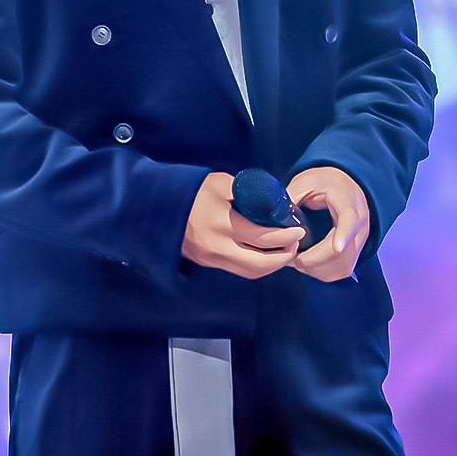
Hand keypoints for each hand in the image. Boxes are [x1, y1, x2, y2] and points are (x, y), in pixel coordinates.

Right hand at [182, 172, 305, 279]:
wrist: (158, 204)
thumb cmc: (192, 189)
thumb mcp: (222, 182)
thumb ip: (248, 192)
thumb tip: (274, 201)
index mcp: (221, 224)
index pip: (262, 238)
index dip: (286, 236)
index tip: (299, 230)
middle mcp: (216, 247)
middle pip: (258, 265)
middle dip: (282, 257)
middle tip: (294, 245)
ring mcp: (210, 258)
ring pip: (249, 273)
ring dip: (270, 266)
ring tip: (283, 252)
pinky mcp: (206, 262)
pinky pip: (237, 269)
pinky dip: (255, 265)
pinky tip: (264, 254)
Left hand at [285, 166, 369, 281]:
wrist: (346, 185)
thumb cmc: (326, 181)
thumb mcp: (307, 180)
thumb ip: (293, 195)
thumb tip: (274, 215)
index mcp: (348, 201)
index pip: (350, 220)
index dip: (344, 235)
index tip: (336, 247)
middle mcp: (360, 223)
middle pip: (343, 251)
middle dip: (314, 260)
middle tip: (291, 258)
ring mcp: (361, 239)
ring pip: (343, 265)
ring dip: (317, 269)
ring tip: (296, 261)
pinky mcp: (357, 250)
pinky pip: (343, 270)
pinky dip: (324, 272)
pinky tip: (308, 265)